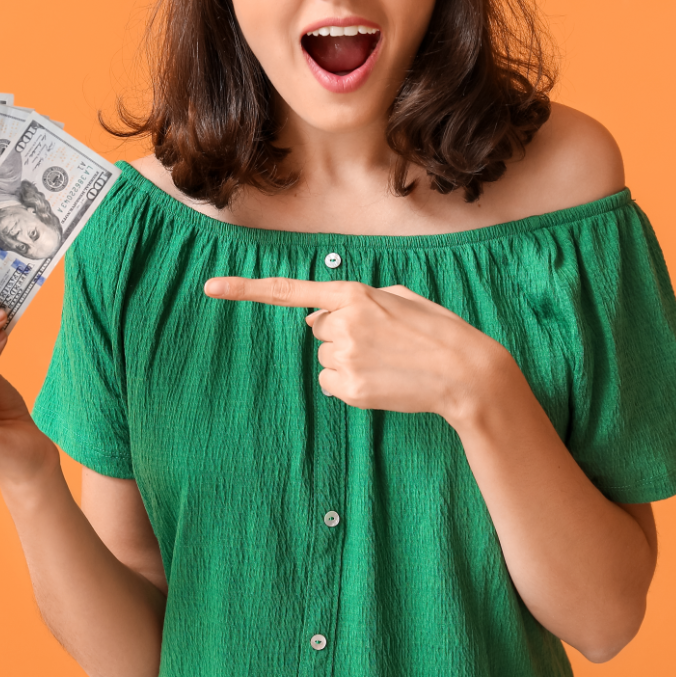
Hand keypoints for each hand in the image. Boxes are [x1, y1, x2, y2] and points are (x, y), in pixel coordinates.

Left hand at [204, 277, 505, 424]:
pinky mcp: (349, 389)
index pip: (289, 291)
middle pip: (318, 330)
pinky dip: (350, 384)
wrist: (464, 372)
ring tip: (387, 362)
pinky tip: (381, 380)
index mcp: (353, 294)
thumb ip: (351, 301)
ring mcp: (343, 358)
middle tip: (382, 341)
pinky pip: (332, 384)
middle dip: (341, 333)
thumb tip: (314, 321)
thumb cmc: (435, 329)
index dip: (245, 289)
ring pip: (324, 359)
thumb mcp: (396, 297)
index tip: (211, 288)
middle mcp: (341, 323)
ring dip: (348, 360)